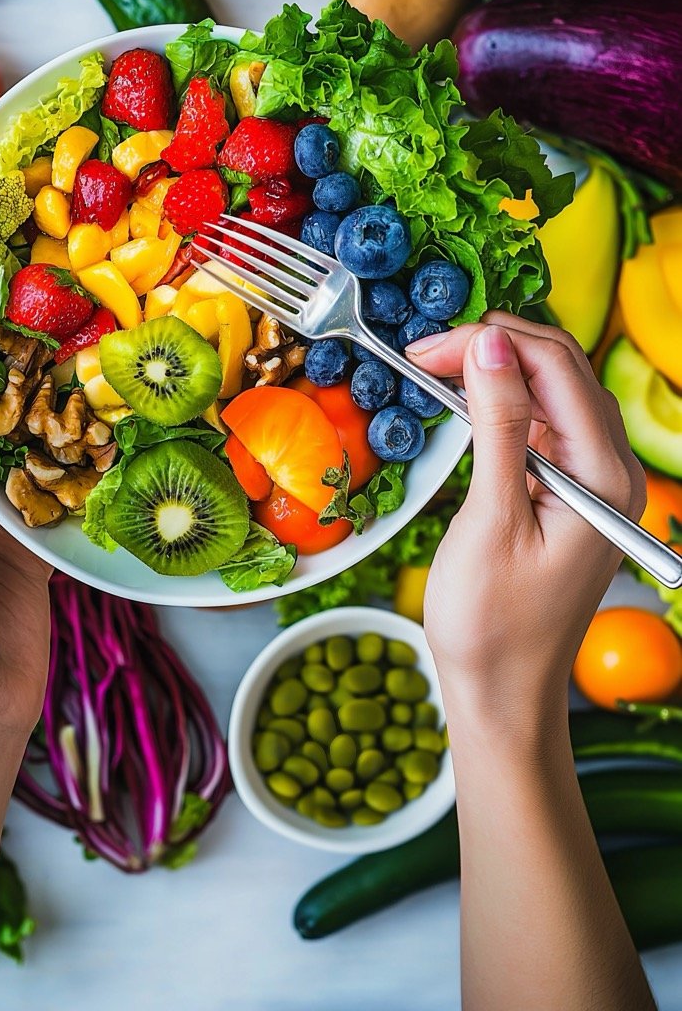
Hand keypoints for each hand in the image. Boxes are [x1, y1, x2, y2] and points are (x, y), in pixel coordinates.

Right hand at [408, 314, 644, 720]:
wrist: (502, 695)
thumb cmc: (493, 624)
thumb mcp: (490, 519)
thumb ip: (496, 426)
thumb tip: (488, 345)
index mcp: (604, 475)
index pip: (557, 367)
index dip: (491, 340)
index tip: (425, 347)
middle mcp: (612, 470)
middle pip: (561, 370)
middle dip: (493, 346)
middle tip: (421, 354)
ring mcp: (594, 482)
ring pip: (552, 392)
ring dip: (496, 372)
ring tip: (433, 371)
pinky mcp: (569, 494)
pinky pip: (543, 427)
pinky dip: (502, 406)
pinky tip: (463, 407)